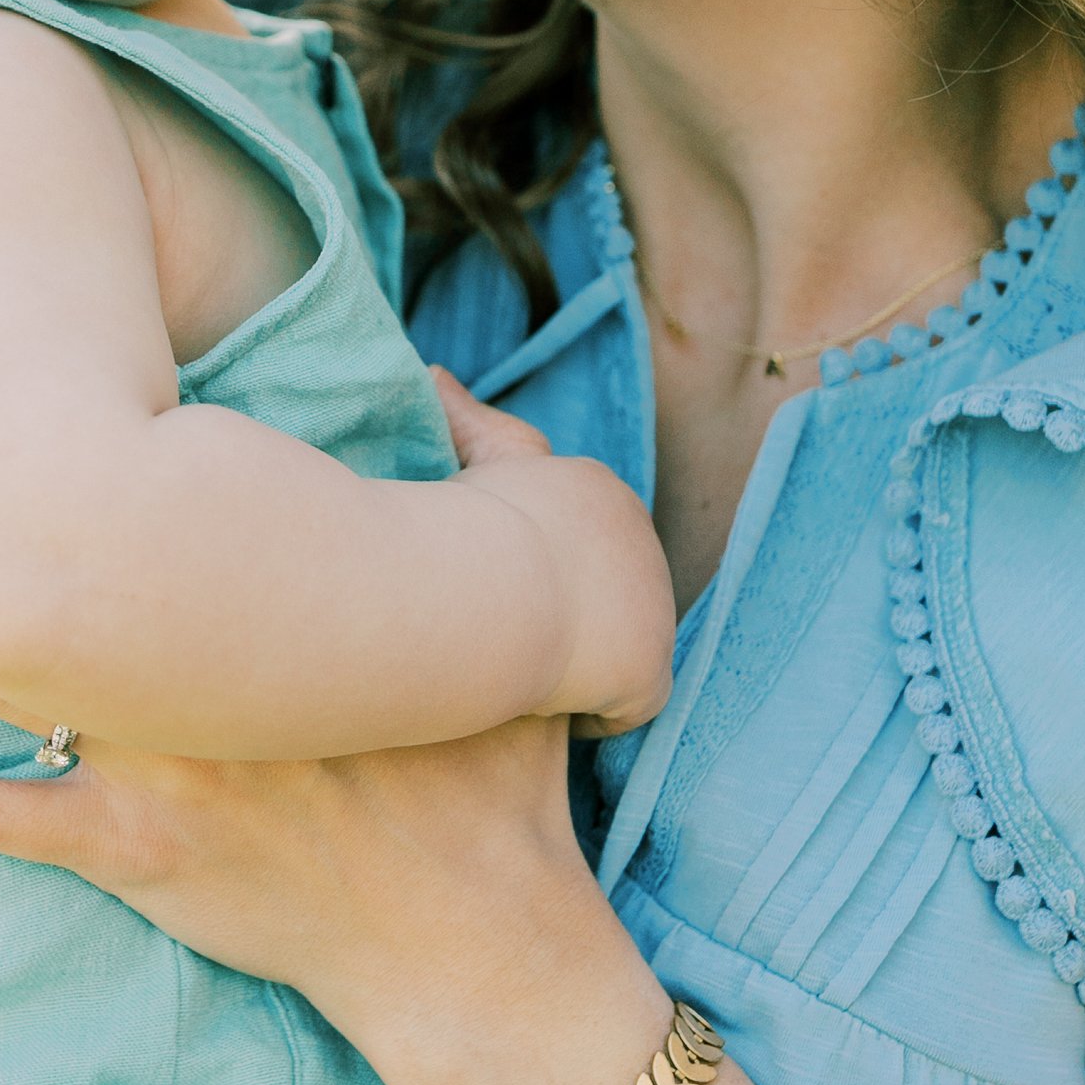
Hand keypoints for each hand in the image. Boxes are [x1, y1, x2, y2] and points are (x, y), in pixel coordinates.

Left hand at [0, 464, 642, 1084]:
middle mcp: (180, 670)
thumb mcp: (523, 588)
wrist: (474, 942)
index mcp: (262, 592)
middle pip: (12, 566)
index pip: (121, 478)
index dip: (30, 423)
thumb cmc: (500, 776)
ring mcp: (142, 766)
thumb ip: (493, 460)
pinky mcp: (124, 854)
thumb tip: (440, 383)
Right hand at [427, 368, 673, 740]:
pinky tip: (545, 711)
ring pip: (625, 646)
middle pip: (614, 590)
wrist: (487, 586)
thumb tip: (430, 373)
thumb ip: (459, 416)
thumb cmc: (466, 520)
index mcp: (602, 492)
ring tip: (520, 677)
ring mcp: (654, 609)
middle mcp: (643, 543)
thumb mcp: (466, 455)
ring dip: (585, 662)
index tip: (501, 589)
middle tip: (506, 639)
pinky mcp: (649, 670)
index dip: (548, 568)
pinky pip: (629, 703)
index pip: (590, 538)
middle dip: (576, 614)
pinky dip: (592, 709)